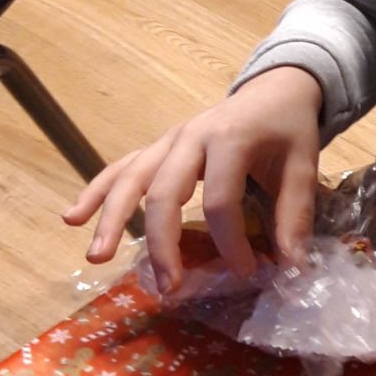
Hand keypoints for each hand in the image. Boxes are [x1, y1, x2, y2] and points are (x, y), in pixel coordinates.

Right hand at [63, 66, 323, 291]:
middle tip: (168, 287)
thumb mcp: (303, 165)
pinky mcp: (158, 148)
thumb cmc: (288, 129)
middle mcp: (191, 137)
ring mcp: (168, 141)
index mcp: (230, 138)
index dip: (230, 242)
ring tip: (97, 257)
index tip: (246, 273)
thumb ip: (294, 216)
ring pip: (131, 179)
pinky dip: (96, 191)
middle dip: (162, 243)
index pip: (220, 198)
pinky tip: (72, 218)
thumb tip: (292, 269)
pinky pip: (121, 168)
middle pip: (164, 192)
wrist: (274, 88)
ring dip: (112, 218)